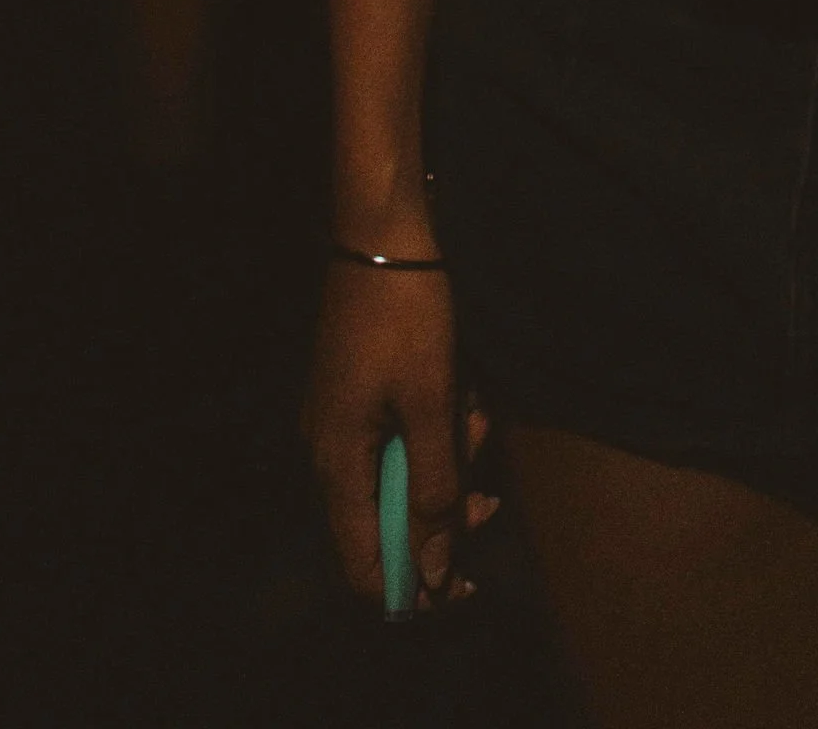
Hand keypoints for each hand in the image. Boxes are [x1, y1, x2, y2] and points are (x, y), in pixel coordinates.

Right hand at [304, 261, 494, 609]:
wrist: (383, 230)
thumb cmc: (408, 315)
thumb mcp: (432, 404)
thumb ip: (433, 493)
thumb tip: (433, 576)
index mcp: (337, 464)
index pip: (363, 565)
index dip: (412, 587)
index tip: (464, 583)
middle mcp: (328, 451)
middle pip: (389, 519)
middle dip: (445, 508)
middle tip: (488, 492)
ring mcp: (341, 418)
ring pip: (401, 472)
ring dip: (447, 458)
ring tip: (477, 414)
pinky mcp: (359, 390)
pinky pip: (399, 435)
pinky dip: (435, 426)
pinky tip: (462, 392)